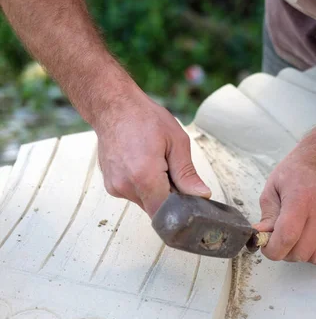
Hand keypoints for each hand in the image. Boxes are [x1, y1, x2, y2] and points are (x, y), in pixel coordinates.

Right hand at [95, 90, 210, 215]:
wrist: (113, 106)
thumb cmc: (144, 118)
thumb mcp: (176, 142)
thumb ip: (187, 174)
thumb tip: (201, 195)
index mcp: (145, 176)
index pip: (167, 213)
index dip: (182, 209)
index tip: (190, 197)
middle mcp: (126, 186)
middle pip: (157, 208)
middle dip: (170, 197)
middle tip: (173, 170)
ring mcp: (116, 187)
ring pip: (146, 202)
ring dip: (157, 190)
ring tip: (157, 162)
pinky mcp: (111, 185)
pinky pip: (135, 194)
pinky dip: (145, 186)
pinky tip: (144, 164)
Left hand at [253, 151, 315, 264]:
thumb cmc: (292, 176)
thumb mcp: (271, 190)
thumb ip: (267, 216)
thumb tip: (262, 236)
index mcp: (299, 200)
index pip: (287, 237)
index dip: (273, 250)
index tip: (267, 246)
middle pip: (301, 252)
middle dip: (285, 253)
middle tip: (281, 240)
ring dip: (304, 255)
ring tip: (298, 240)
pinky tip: (313, 242)